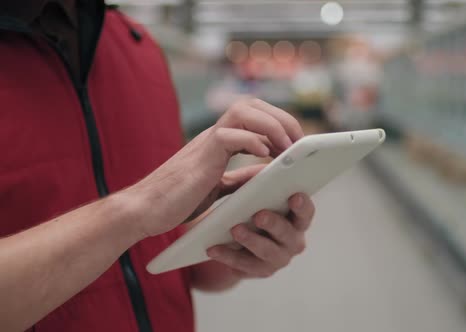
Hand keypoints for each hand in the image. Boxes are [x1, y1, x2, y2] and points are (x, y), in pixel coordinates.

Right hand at [127, 98, 303, 237]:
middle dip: (282, 119)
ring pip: (244, 111)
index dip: (279, 124)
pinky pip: (230, 135)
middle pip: (253, 105)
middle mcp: (215, 135)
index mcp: (220, 141)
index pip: (255, 115)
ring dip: (272, 125)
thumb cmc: (179, 200)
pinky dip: (252, 141)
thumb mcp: (219, 188)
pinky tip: (266, 156)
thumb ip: (241, 179)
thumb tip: (267, 174)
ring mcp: (207, 141)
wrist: (145, 210)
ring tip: (289, 147)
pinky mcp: (202, 154)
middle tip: (299, 143)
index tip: (296, 144)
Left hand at [206, 193, 314, 277]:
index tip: (294, 196)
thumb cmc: (251, 213)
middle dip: (274, 224)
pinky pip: (245, 264)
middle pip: (288, 233)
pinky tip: (214, 248)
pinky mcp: (260, 270)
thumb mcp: (258, 198)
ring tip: (235, 229)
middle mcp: (292, 240)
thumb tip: (262, 163)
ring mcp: (278, 258)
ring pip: (267, 251)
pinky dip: (228, 255)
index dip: (302, 205)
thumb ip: (261, 184)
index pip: (306, 212)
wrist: (237, 244)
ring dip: (251, 240)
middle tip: (259, 215)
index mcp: (296, 220)